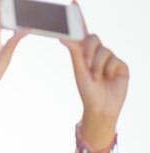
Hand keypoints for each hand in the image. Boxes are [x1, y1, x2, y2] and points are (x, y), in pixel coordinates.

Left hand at [60, 6, 128, 125]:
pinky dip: (108, 71)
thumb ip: (74, 53)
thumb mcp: (79, 72)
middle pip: (93, 38)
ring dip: (97, 67)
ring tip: (97, 79)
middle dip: (89, 51)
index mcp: (85, 54)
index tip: (72, 2)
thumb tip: (64, 37)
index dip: (78, 17)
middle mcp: (98, 53)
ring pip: (103, 51)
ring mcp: (111, 58)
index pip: (82, 32)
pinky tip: (108, 79)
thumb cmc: (87, 92)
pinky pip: (114, 60)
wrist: (101, 109)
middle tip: (87, 66)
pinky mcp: (121, 65)